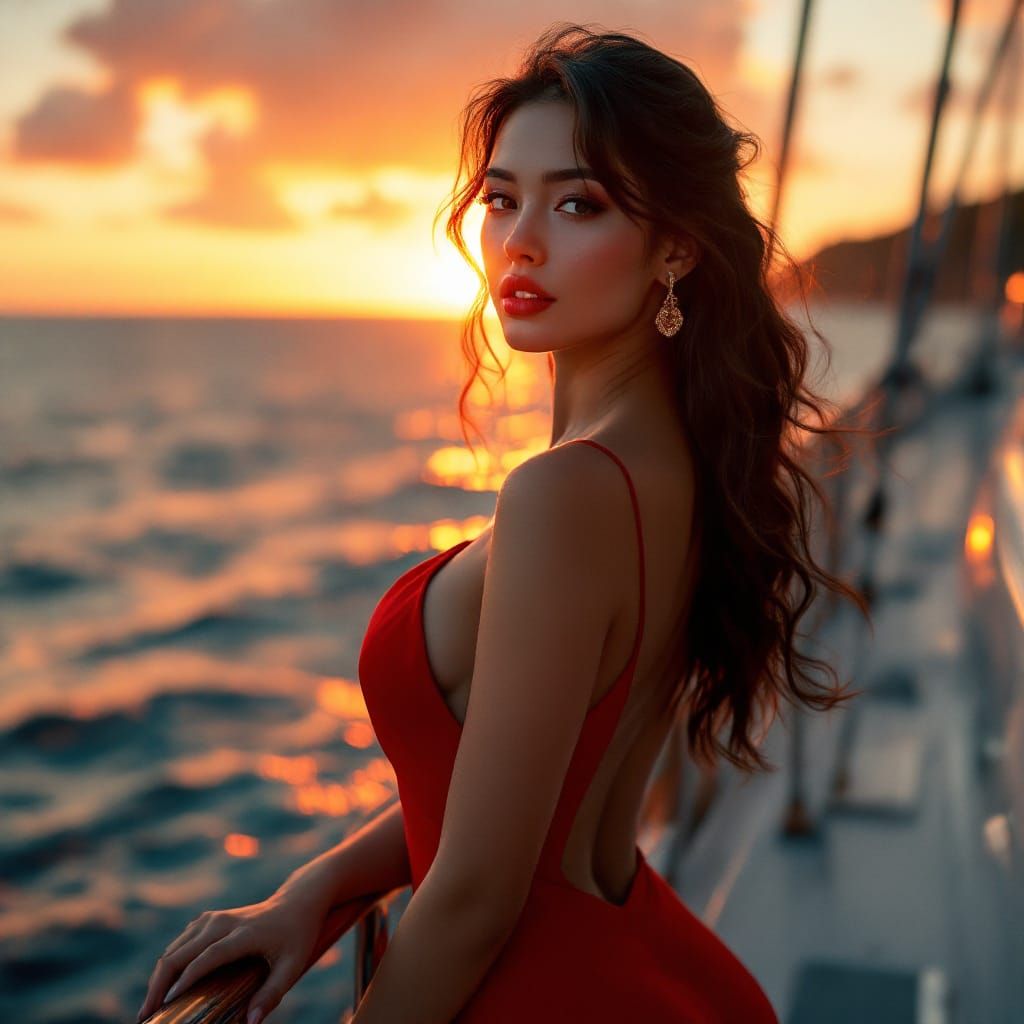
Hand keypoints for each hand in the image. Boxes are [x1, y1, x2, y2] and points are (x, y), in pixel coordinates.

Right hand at [136, 892, 325, 1023]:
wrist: (295, 903)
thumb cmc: (296, 937)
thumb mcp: (293, 966)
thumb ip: (272, 994)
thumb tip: (251, 1023)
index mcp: (243, 933)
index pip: (208, 957)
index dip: (186, 980)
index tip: (168, 1005)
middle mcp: (222, 922)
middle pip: (181, 953)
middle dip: (159, 985)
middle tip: (146, 1016)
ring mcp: (212, 919)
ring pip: (174, 948)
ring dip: (159, 977)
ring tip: (151, 1008)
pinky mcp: (206, 920)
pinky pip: (179, 944)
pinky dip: (167, 965)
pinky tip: (163, 988)